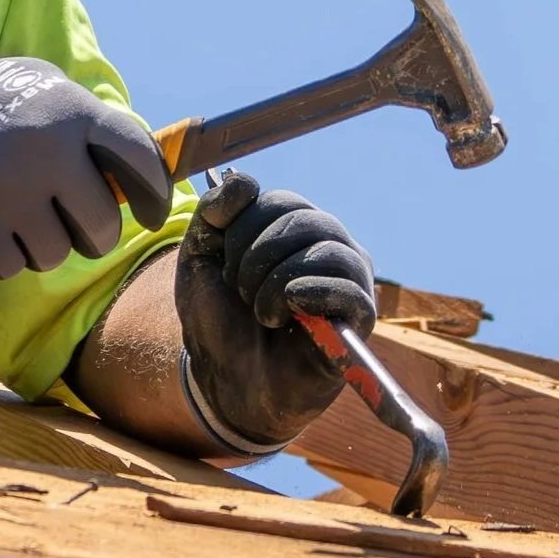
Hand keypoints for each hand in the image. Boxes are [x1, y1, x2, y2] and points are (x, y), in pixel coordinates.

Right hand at [0, 46, 171, 279]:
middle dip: (87, 233)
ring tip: (7, 212)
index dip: (154, 193)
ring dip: (37, 244)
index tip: (148, 214)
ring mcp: (10, 192)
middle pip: (102, 225)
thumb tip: (139, 171)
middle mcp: (46, 149)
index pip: (140, 158)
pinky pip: (12, 266)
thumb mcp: (34, 86)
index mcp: (68, 109)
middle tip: (62, 221)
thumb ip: (84, 122)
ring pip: (57, 254)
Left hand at [175, 170, 375, 449]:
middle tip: (240, 290)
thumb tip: (244, 181)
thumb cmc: (218, 315)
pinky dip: (310, 293)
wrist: (225, 377)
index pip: (280, 201)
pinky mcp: (359, 320)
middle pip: (306, 220)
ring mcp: (349, 281)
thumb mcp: (199, 256)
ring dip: (278, 279)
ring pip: (329, 250)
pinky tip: (287, 309)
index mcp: (293, 228)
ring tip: (261, 310)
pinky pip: (351, 289)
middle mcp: (328, 247)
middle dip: (257, 255)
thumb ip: (213, 214)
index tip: (225, 263)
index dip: (243, 229)